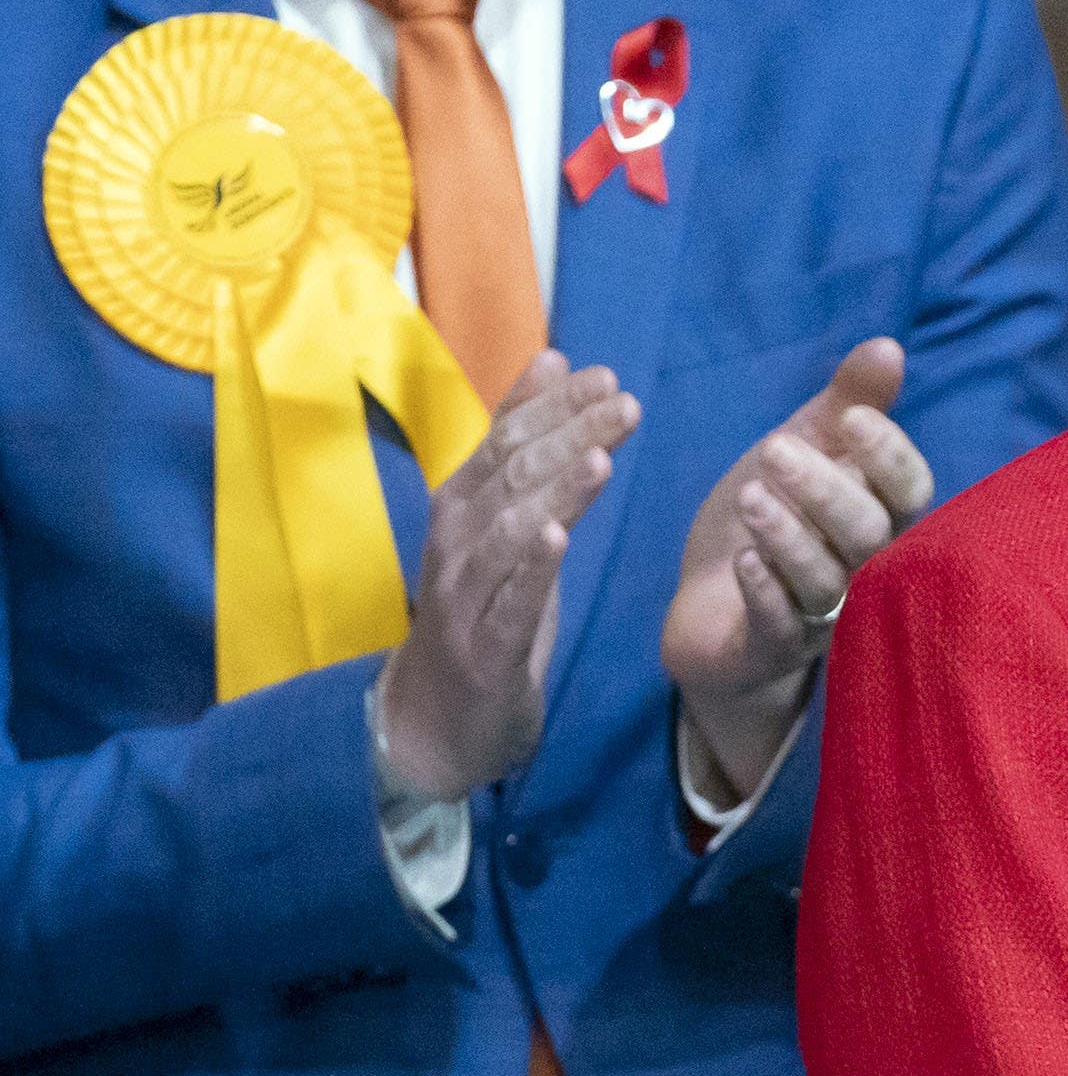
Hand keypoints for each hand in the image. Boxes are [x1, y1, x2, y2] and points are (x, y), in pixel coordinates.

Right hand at [377, 354, 639, 801]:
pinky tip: (557, 539)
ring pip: (506, 534)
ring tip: (600, 460)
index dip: (553, 406)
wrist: (435, 717)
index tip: (606, 376)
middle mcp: (454, 541)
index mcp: (462, 503)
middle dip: (568, 436)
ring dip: (554, 494)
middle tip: (624, 405)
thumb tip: (553, 358)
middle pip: (511, 478)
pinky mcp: (482, 650)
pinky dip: (529, 570)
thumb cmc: (482, 601)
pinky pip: (505, 605)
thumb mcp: (503, 514)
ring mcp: (461, 597)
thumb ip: (523, 440)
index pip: (505, 440)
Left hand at [662, 338, 933, 796]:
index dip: (890, 455)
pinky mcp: (772, 649)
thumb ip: (848, 403)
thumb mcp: (802, 448)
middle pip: (869, 534)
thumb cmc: (771, 516)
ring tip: (750, 496)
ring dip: (790, 537)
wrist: (708, 604)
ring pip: (826, 581)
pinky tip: (744, 561)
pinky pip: (781, 627)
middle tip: (774, 451)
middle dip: (826, 490)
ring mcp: (821, 615)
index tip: (852, 418)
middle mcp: (863, 568)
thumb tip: (889, 346)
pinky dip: (766, 593)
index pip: (911, 489)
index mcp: (879, 514)